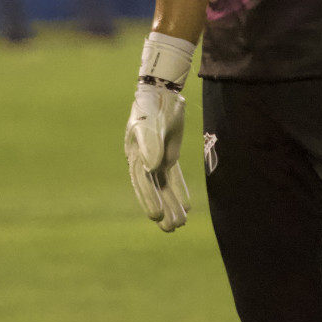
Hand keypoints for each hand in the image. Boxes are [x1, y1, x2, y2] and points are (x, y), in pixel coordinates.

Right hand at [125, 83, 189, 231]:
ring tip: (179, 225)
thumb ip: (150, 144)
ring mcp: (157, 158)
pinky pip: (174, 177)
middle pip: (152, 189)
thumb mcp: (149, 124)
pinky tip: (186, 206)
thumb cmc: (151, 107)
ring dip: (171, 204)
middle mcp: (144, 160)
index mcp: (135, 155)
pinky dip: (179, 191)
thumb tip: (151, 168)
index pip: (142, 182)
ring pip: (164, 186)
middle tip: (169, 229)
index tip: (155, 215)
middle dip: (161, 208)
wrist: (162, 92)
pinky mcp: (169, 155)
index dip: (148, 199)